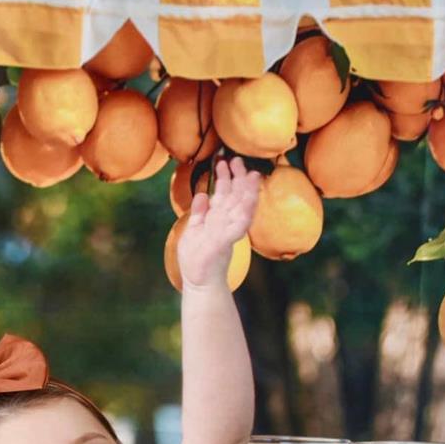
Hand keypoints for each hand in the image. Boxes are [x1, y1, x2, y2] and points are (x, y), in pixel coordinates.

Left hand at [177, 157, 260, 289]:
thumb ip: (199, 214)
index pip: (222, 194)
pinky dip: (244, 213)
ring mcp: (226, 233)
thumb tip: (203, 194)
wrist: (199, 284)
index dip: (223, 177)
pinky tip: (250, 201)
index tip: (222, 160)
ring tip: (252, 175)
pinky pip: (237, 226)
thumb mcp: (192, 232)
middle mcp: (224, 224)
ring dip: (247, 192)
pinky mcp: (224, 243)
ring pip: (240, 208)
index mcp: (215, 220)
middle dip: (236, 178)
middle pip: (233, 196)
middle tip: (237, 159)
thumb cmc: (195, 261)